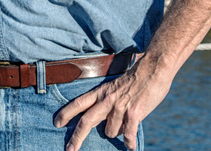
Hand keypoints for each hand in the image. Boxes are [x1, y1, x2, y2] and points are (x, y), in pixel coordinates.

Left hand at [53, 65, 170, 150]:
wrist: (153, 68)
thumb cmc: (136, 78)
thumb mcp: (115, 87)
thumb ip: (108, 103)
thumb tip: (106, 123)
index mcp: (101, 92)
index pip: (79, 103)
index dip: (66, 113)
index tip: (56, 123)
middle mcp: (107, 100)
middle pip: (86, 121)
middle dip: (76, 138)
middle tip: (69, 150)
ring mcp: (120, 107)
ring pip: (111, 131)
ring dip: (116, 134)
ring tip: (125, 128)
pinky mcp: (134, 113)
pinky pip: (128, 134)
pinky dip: (129, 143)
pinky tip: (130, 147)